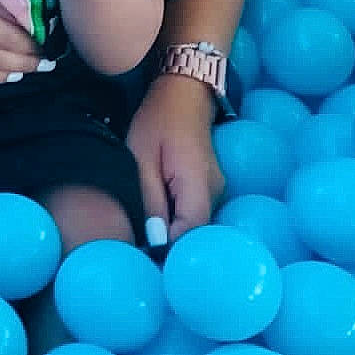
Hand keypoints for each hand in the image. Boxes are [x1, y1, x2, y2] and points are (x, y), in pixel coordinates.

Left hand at [125, 70, 224, 244]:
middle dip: (170, 247)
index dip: (170, 252)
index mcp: (198, 186)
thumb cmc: (158, 120)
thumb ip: (150, 200)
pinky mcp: (208, 186)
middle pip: (195, 234)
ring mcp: (214, 190)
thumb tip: (156, 241)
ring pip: (195, 225)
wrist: (183, 92)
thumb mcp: (142, 159)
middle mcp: (213, 193)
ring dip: (173, 233)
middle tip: (140, 256)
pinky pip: (194, 212)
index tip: (145, 261)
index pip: (190, 234)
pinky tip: (157, 220)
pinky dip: (177, 220)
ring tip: (144, 240)